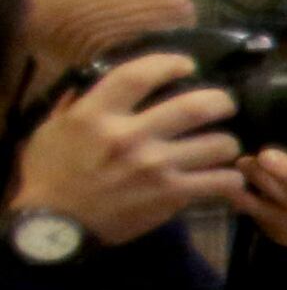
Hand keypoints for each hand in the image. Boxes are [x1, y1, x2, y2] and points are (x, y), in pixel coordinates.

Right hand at [5, 52, 242, 244]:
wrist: (54, 226)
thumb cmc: (51, 174)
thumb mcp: (53, 128)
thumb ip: (80, 102)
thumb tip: (97, 78)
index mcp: (96, 114)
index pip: (140, 74)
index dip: (170, 63)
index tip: (187, 65)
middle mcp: (129, 136)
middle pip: (196, 106)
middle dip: (221, 101)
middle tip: (224, 104)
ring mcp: (154, 167)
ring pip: (218, 144)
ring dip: (229, 142)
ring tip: (226, 144)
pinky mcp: (170, 196)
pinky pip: (219, 182)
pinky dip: (231, 178)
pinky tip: (228, 176)